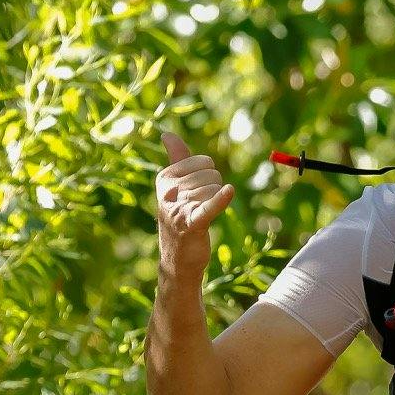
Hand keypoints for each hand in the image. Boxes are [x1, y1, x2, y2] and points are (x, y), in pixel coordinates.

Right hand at [155, 129, 233, 289]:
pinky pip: (209, 206)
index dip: (208, 176)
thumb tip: (166, 134)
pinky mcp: (193, 224)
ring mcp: (180, 207)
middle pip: (211, 174)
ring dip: (216, 203)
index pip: (202, 161)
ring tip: (201, 216)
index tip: (196, 192)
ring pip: (215, 189)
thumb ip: (175, 159)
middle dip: (213, 189)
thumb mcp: (174, 188)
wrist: (177, 260)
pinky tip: (229, 192)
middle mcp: (170, 191)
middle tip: (200, 207)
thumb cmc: (179, 219)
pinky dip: (220, 200)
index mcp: (165, 178)